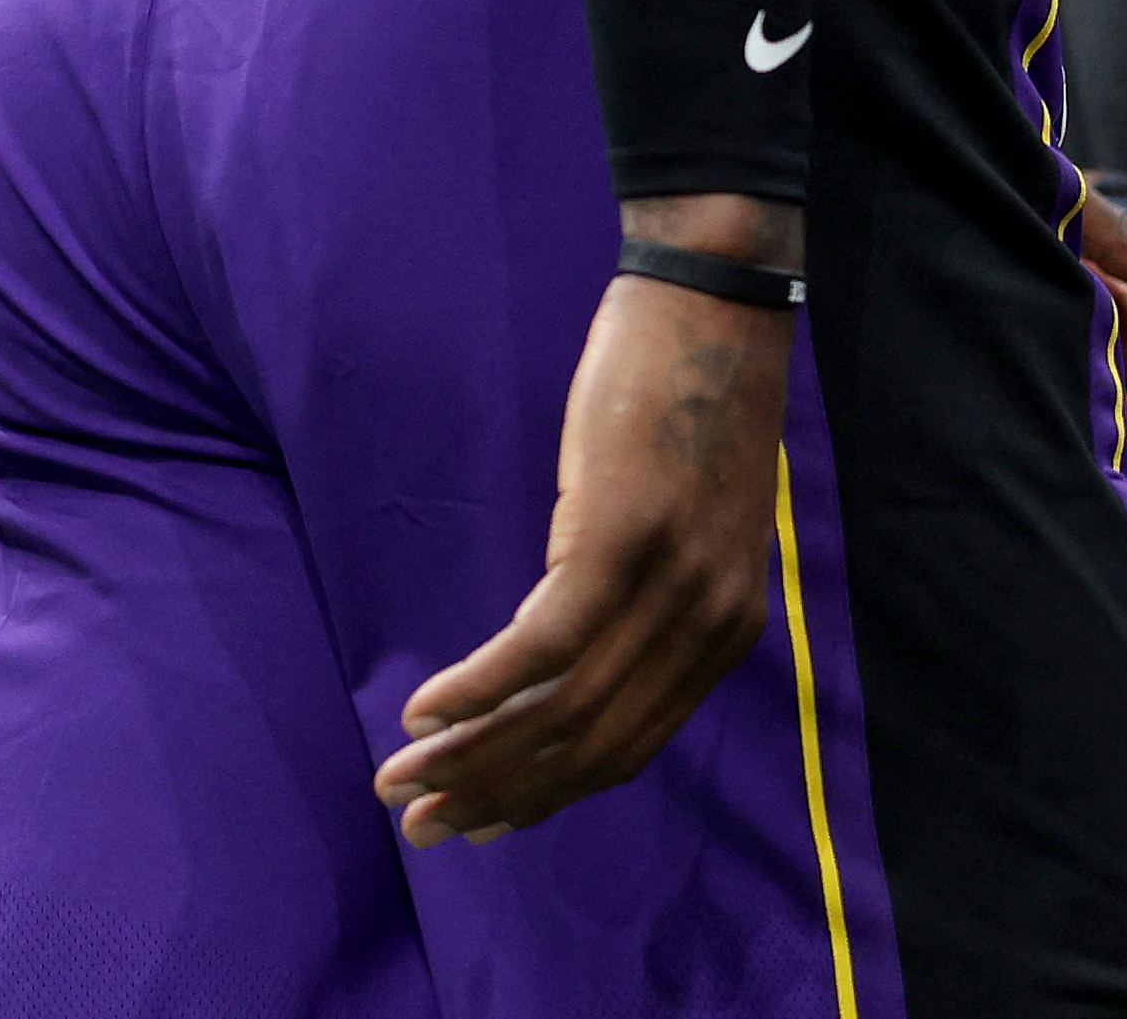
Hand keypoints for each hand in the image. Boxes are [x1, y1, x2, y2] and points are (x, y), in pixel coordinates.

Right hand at [376, 202, 797, 844]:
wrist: (714, 303)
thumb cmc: (689, 401)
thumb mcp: (690, 522)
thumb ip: (650, 600)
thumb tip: (572, 660)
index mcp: (726, 629)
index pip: (629, 749)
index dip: (547, 796)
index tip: (483, 823)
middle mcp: (708, 624)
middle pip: (589, 747)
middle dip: (497, 795)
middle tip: (422, 823)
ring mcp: (668, 585)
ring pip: (559, 709)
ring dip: (470, 755)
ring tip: (400, 777)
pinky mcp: (619, 540)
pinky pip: (538, 646)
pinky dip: (474, 690)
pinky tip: (422, 709)